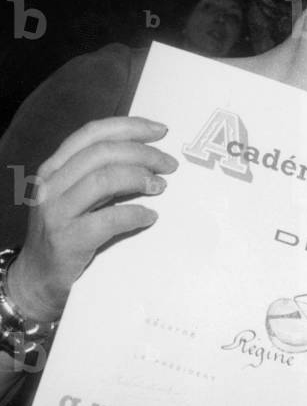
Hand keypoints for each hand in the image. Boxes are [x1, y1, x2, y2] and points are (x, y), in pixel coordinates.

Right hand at [7, 117, 176, 321]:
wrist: (38, 278)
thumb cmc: (68, 232)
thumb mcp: (79, 196)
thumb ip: (102, 174)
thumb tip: (148, 155)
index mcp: (55, 167)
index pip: (93, 133)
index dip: (130, 127)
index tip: (161, 130)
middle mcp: (51, 184)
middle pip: (102, 153)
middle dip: (143, 153)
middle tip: (169, 165)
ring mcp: (56, 211)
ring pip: (103, 179)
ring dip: (140, 178)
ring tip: (161, 186)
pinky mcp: (67, 239)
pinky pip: (108, 219)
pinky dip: (135, 214)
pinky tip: (150, 216)